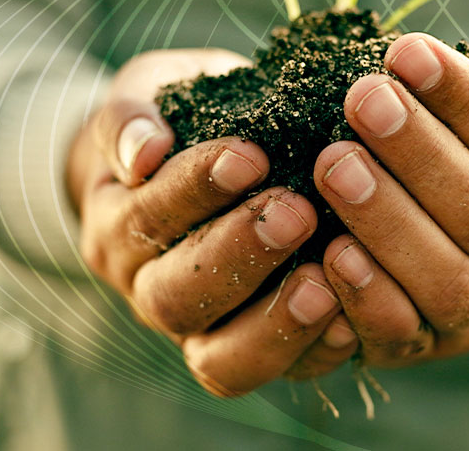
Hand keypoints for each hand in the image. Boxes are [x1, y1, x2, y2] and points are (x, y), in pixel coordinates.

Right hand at [68, 49, 356, 395]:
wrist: (190, 163)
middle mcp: (150, 290)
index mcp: (119, 229)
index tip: (248, 156)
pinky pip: (278, 372)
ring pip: (221, 358)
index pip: (145, 220)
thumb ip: (133, 114)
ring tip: (323, 280)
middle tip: (295, 212)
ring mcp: (201, 332)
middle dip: (238, 255)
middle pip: (178, 297)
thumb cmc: (178, 120)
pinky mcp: (257, 352)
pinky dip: (313, 352)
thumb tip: (144, 151)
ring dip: (274, 322)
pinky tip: (350, 320)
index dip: (194, 191)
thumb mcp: (148, 96)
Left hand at [314, 33, 468, 366]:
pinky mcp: (428, 347)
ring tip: (335, 163)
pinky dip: (367, 297)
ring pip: (444, 280)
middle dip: (418, 154)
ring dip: (386, 220)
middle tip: (363, 99)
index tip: (409, 52)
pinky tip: (330, 250)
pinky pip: (402, 333)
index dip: (466, 102)